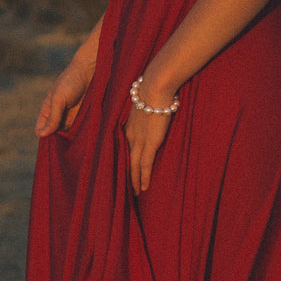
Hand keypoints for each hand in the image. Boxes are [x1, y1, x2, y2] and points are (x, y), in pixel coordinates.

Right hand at [35, 55, 94, 136]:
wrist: (90, 71)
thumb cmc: (70, 82)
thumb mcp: (59, 99)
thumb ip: (52, 117)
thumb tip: (41, 135)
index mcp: (47, 111)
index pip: (41, 130)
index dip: (44, 137)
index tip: (52, 141)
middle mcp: (58, 116)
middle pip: (53, 135)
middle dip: (57, 142)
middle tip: (64, 147)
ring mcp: (70, 118)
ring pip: (66, 135)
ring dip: (69, 140)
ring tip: (74, 144)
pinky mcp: (83, 119)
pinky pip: (79, 131)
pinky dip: (79, 136)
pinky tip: (82, 139)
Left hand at [124, 79, 177, 193]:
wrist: (155, 86)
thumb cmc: (154, 89)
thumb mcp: (146, 101)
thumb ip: (148, 108)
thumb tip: (155, 106)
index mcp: (129, 125)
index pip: (124, 148)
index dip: (124, 160)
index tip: (124, 170)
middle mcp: (130, 135)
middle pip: (126, 160)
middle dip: (127, 174)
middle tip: (127, 188)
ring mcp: (139, 140)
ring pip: (134, 166)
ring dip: (134, 181)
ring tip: (135, 194)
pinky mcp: (149, 143)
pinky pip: (145, 165)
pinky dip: (144, 177)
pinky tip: (144, 188)